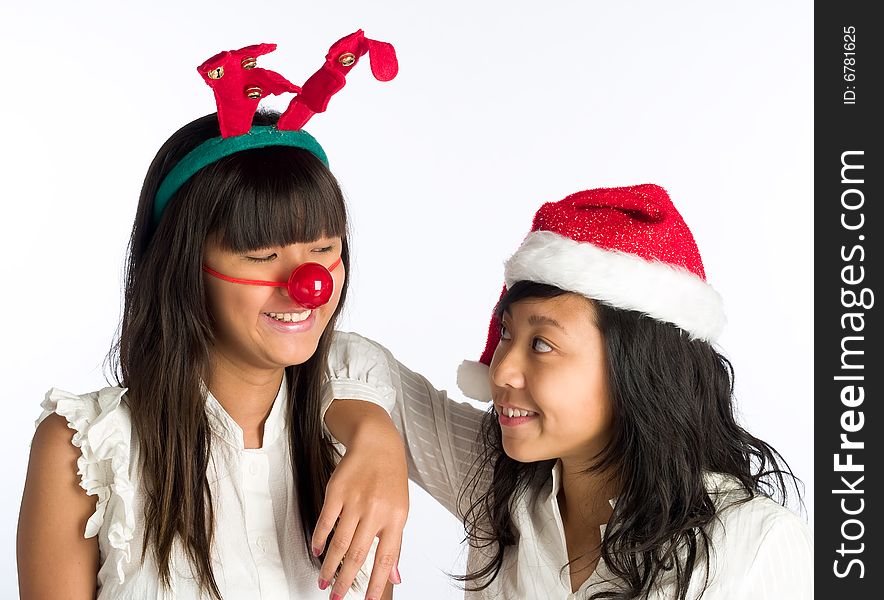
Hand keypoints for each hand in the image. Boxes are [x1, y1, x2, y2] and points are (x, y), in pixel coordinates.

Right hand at [314, 402, 407, 599]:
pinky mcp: (337, 492)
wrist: (377, 444)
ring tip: (325, 582)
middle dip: (346, 581)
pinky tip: (318, 552)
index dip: (377, 583)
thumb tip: (395, 576)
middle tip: (338, 597)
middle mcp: (376, 511)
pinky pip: (326, 522)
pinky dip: (320, 540)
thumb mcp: (400, 510)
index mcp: (395, 518)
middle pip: (357, 555)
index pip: (386, 558)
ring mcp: (355, 501)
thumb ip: (395, 543)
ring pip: (339, 543)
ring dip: (330, 567)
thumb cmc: (390, 477)